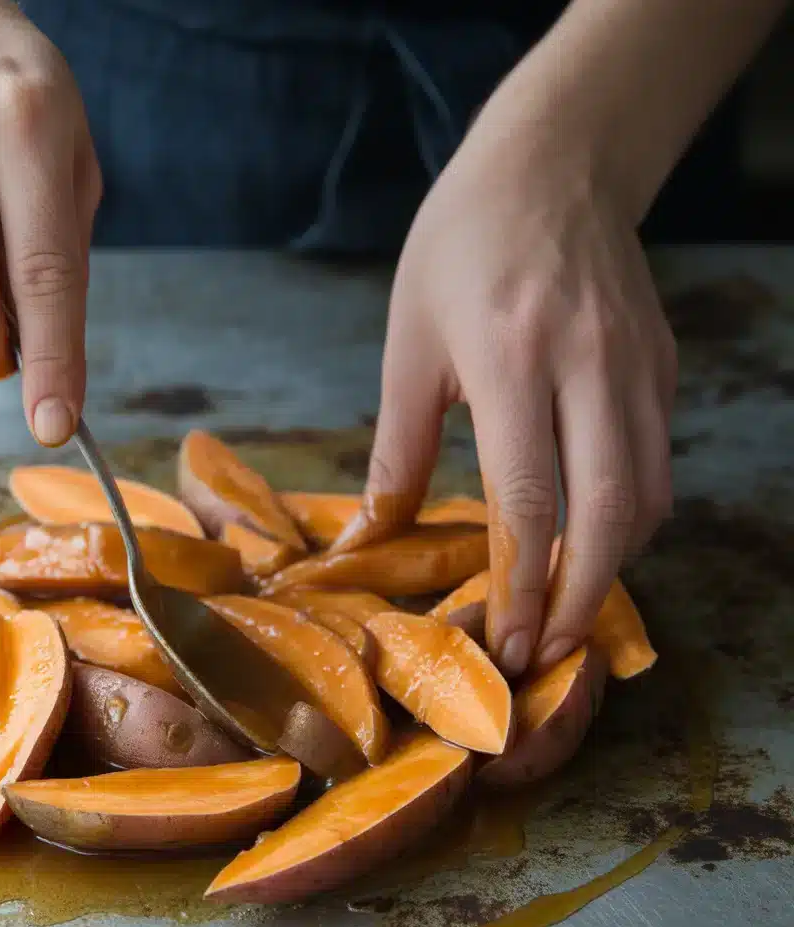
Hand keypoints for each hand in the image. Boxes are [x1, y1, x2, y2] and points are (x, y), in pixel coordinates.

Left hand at [356, 114, 675, 677]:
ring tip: (568, 607)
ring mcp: (638, 364)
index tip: (510, 639)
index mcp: (511, 356)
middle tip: (551, 650)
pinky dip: (632, 516)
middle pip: (609, 511)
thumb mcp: (409, 341)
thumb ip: (397, 444)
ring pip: (649, 495)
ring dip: (613, 566)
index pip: (528, 496)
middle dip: (581, 597)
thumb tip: (375, 528)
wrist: (552, 164)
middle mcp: (589, 364)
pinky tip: (593, 537)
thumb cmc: (460, 247)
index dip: (521, 580)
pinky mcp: (663, 363)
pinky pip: (658, 459)